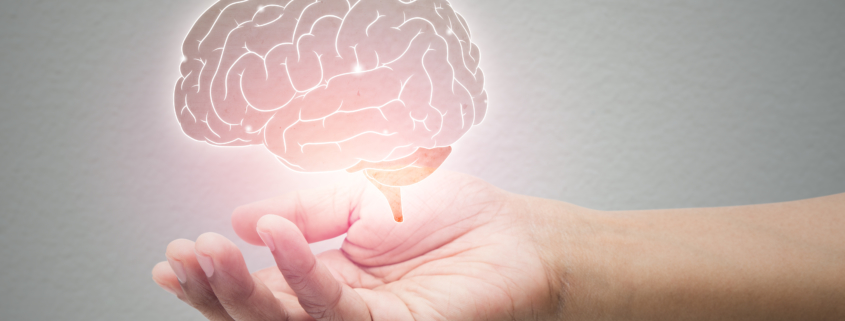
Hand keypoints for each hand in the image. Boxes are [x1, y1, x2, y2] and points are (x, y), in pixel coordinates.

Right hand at [151, 170, 561, 319]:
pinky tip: (277, 235)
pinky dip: (303, 272)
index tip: (175, 255)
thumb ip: (306, 210)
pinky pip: (337, 310)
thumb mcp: (361, 194)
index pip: (260, 289)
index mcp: (328, 278)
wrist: (512, 231)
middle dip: (218, 290)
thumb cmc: (449, 213)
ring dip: (245, 288)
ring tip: (210, 252)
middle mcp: (340, 309)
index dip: (216, 277)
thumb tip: (243, 219)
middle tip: (183, 256)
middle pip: (263, 316)